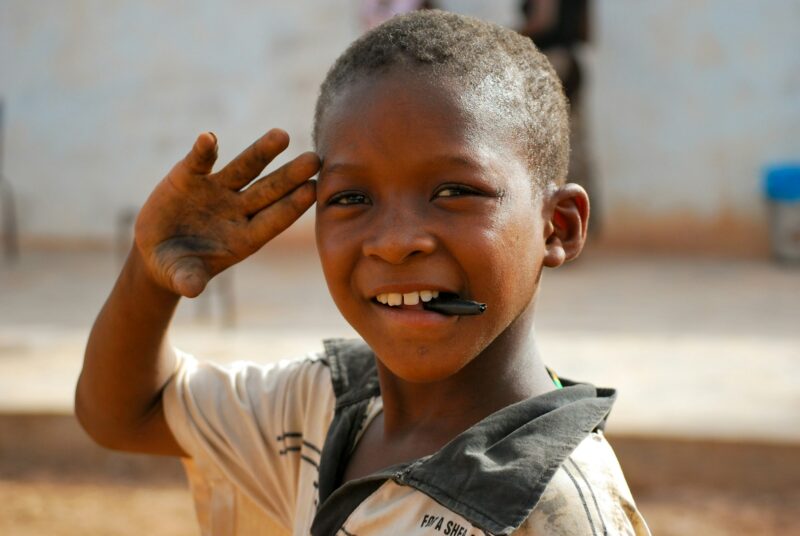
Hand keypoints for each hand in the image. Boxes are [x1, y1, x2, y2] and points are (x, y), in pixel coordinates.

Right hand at [134, 129, 318, 296]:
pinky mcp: (191, 176)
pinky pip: (200, 161)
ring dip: (262, 151)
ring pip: (244, 168)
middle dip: (290, 176)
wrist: (156, 252)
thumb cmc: (178, 269)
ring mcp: (218, 191)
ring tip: (281, 136)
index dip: (292, 206)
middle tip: (315, 159)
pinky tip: (209, 138)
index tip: (312, 190)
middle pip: (268, 190)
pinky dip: (204, 150)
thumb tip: (191, 290)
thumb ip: (188, 280)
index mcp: (245, 238)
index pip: (274, 220)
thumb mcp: (181, 276)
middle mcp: (238, 210)